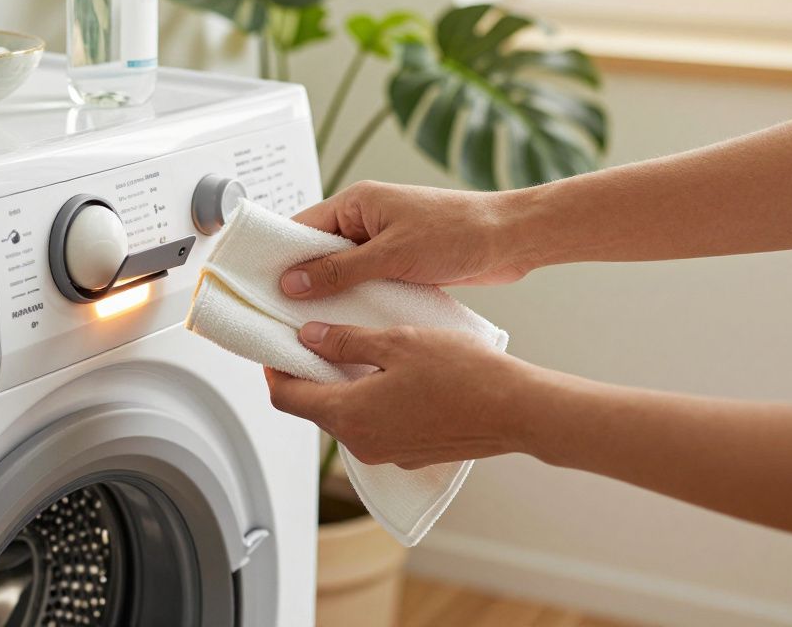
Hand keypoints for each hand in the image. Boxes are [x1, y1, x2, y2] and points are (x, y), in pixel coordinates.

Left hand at [263, 322, 544, 468]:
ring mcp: (388, 453)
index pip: (286, 399)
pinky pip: (375, 426)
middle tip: (316, 339)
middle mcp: (363, 443)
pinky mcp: (410, 453)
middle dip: (309, 376)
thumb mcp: (397, 342)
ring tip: (357, 350)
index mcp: (350, 416)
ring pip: (346, 417)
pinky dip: (370, 401)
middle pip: (314, 409)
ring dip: (342, 387)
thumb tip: (308, 338)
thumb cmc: (464, 375)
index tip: (276, 348)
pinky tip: (390, 374)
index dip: (275, 371)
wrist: (517, 410)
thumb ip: (345, 342)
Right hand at [279, 181, 535, 299]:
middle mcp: (366, 220)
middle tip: (281, 313)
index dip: (279, 257)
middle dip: (302, 282)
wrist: (510, 240)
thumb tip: (294, 282)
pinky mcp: (400, 264)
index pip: (302, 227)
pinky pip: (365, 283)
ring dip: (332, 296)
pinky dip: (356, 301)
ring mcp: (383, 242)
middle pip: (317, 253)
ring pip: (342, 272)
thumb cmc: (459, 232)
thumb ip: (340, 270)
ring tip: (310, 325)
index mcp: (357, 202)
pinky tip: (348, 324)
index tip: (258, 284)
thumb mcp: (391, 255)